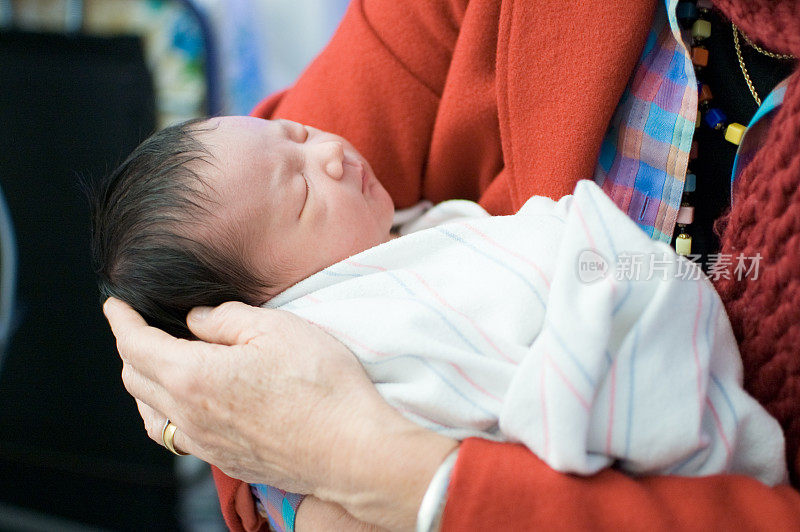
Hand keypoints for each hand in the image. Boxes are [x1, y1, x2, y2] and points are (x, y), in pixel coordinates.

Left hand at [103, 298, 457, 529]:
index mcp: (194, 375)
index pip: (136, 344)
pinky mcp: (226, 460)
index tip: (114, 305)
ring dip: (143, 384)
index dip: (121, 320)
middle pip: (135, 380)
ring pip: (150, 414)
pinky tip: (184, 405)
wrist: (352, 449)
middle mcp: (190, 415)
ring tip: (156, 363)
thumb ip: (226, 319)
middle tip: (140, 327)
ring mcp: (206, 444)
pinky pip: (175, 437)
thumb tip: (197, 320)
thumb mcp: (276, 328)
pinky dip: (165, 413)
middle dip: (130, 347)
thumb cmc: (321, 386)